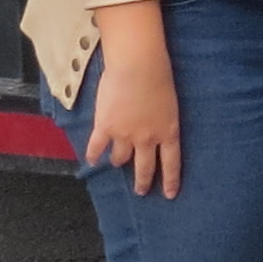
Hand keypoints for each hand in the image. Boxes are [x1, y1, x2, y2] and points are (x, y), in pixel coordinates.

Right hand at [85, 19, 182, 197]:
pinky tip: (91, 160)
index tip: (169, 194)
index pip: (171, 163)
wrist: (138, 67)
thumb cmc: (160, 76)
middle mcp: (147, 139)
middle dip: (142, 181)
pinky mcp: (105, 127)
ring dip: (118, 161)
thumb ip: (163, 119)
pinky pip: (96, 147)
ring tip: (116, 163)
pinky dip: (92, 155)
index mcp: (168, 132)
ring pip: (120, 158)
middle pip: (145, 167)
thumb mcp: (170, 104)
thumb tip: (155, 125)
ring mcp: (125, 135)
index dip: (170, 180)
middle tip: (140, 191)